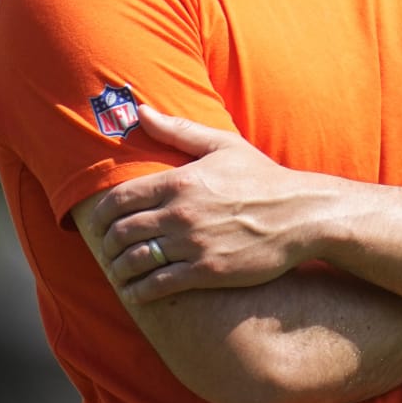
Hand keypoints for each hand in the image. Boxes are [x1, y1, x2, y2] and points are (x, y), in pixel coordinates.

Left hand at [89, 106, 324, 302]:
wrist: (302, 215)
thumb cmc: (263, 179)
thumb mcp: (224, 146)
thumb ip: (178, 129)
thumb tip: (140, 110)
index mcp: (180, 182)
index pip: (119, 199)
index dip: (101, 215)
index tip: (99, 224)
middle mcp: (181, 214)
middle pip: (121, 232)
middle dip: (106, 244)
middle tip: (106, 250)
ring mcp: (193, 244)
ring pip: (135, 261)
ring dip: (119, 269)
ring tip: (119, 272)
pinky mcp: (207, 272)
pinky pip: (158, 285)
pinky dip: (139, 291)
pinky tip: (136, 292)